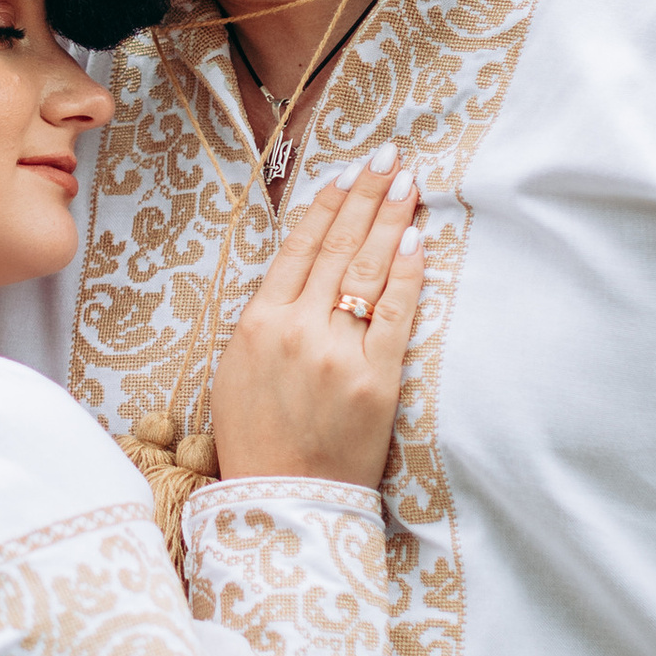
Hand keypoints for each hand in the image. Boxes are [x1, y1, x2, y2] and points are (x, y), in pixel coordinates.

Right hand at [211, 152, 426, 491]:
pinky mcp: (375, 378)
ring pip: (367, 270)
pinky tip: (417, 237)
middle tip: (390, 155)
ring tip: (408, 180)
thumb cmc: (257, 439)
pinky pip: (395, 312)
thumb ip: (267, 318)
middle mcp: (297, 329)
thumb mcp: (238, 369)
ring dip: (390, 218)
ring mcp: (338, 352)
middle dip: (366, 195)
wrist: (284, 500)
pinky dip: (406, 272)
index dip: (325, 207)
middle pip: (338, 247)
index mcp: (258, 323)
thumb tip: (301, 270)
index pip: (298, 248)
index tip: (345, 174)